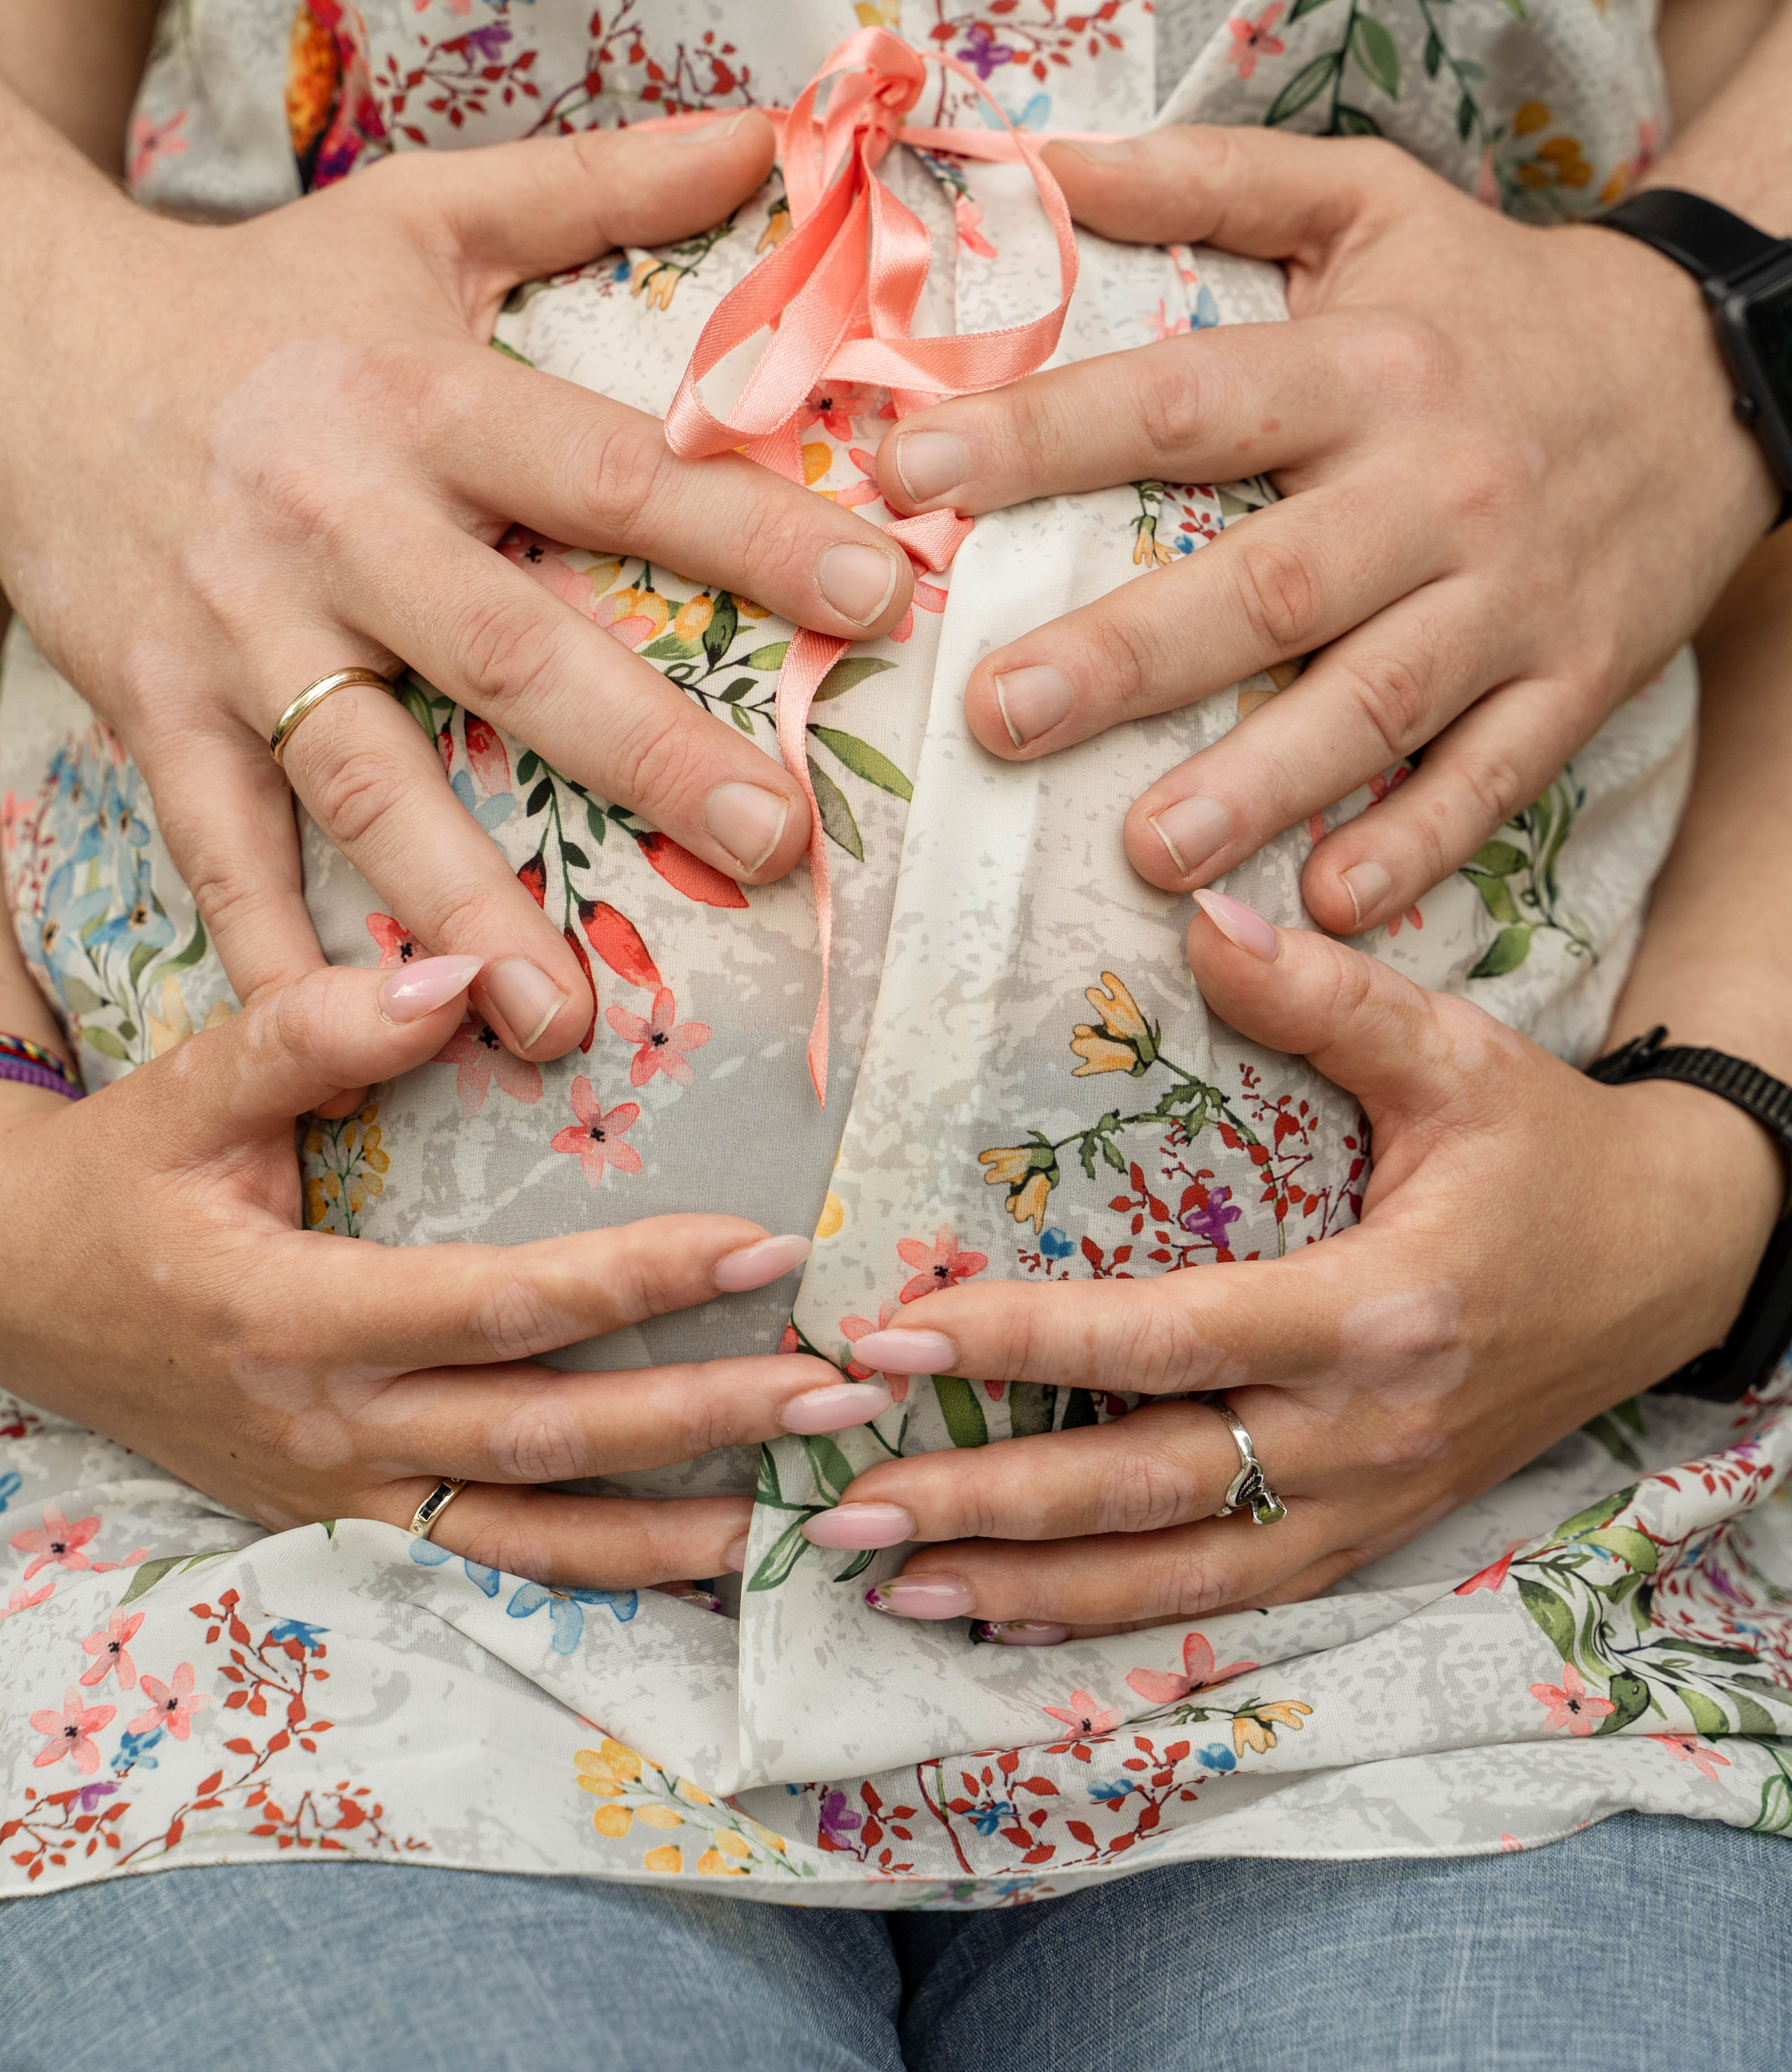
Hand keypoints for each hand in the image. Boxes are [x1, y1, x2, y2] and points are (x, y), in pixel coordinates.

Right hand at [0, 109, 912, 1056]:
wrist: (23, 339)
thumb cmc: (263, 295)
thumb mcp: (423, 216)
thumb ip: (603, 182)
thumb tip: (779, 125)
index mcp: (421, 398)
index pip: (610, 471)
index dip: (748, 532)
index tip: (884, 598)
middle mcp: (335, 519)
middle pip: (504, 645)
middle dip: (642, 751)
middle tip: (771, 844)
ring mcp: (236, 629)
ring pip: (359, 776)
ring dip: (457, 899)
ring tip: (557, 1015)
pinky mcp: (151, 708)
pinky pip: (216, 848)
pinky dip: (276, 955)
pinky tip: (364, 1044)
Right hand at [0, 957, 885, 1581]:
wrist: (18, 1299)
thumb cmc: (119, 1185)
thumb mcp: (186, 1088)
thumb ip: (314, 1027)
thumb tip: (462, 975)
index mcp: (295, 1316)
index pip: (501, 1305)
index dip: (637, 1280)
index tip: (760, 1246)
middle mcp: (331, 1427)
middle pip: (544, 1438)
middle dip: (697, 1416)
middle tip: (831, 1387)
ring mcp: (339, 1494)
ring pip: (527, 1538)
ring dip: (670, 1528)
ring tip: (795, 1505)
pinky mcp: (345, 1521)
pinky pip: (485, 1564)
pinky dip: (592, 1571)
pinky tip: (691, 1559)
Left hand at [807, 895, 1782, 1632]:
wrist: (1674, 1261)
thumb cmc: (1553, 1152)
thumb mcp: (1459, 1055)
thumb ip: (1327, 993)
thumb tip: (1197, 914)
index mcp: (1378, 1313)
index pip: (1163, 1340)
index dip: (1020, 1342)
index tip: (890, 1336)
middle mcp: (1362, 1435)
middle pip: (1144, 1489)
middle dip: (984, 1500)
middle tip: (839, 1501)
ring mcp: (1367, 1505)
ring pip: (1171, 1576)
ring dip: (1022, 1586)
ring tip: (883, 1579)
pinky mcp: (1368, 1535)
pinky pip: (1222, 1596)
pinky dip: (1108, 1616)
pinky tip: (1005, 1607)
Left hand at [874, 131, 1778, 935]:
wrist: (1720, 367)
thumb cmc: (1498, 294)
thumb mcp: (1370, 199)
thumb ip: (1209, 179)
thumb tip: (1041, 161)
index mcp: (1365, 367)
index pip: (1179, 403)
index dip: (1040, 438)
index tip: (912, 476)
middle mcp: (1437, 486)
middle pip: (1269, 583)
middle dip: (1128, 656)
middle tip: (1000, 716)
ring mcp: (1513, 595)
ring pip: (1376, 702)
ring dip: (1259, 784)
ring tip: (1145, 854)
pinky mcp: (1577, 677)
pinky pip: (1492, 775)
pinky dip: (1417, 841)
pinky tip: (1326, 900)